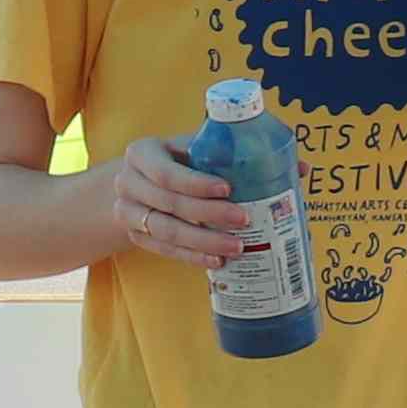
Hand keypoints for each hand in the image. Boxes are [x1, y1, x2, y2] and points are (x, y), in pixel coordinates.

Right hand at [96, 136, 252, 269]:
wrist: (140, 183)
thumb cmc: (176, 160)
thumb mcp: (189, 147)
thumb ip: (219, 151)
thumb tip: (279, 162)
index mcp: (141, 153)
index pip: (166, 172)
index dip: (196, 183)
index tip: (228, 188)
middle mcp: (127, 182)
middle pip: (169, 203)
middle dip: (209, 213)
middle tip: (243, 219)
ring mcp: (127, 212)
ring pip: (166, 231)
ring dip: (204, 241)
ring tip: (237, 246)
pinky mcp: (136, 236)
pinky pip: (165, 250)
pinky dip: (193, 257)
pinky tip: (217, 260)